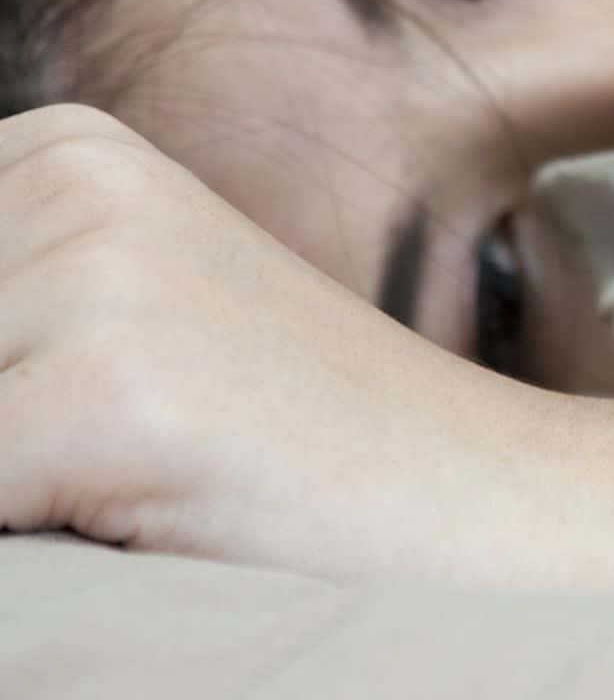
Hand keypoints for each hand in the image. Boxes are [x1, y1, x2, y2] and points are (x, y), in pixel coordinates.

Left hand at [0, 104, 561, 577]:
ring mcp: (91, 273)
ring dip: (13, 484)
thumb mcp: (117, 341)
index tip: (48, 399)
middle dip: (2, 432)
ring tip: (138, 483)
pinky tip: (141, 521)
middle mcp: (63, 179)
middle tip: (102, 446)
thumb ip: (11, 317)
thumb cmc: (297, 442)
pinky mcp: (107, 388)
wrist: (479, 488)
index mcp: (57, 154)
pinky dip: (30, 546)